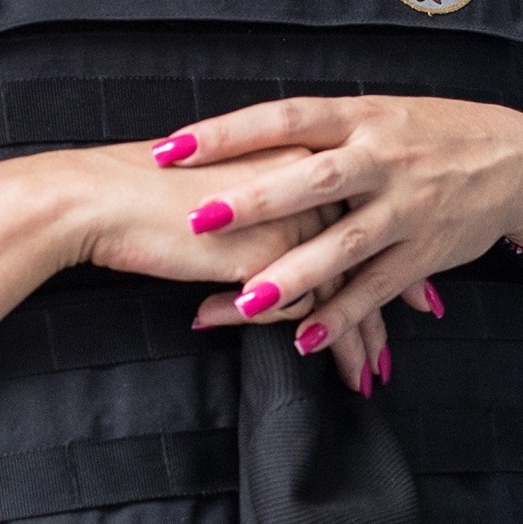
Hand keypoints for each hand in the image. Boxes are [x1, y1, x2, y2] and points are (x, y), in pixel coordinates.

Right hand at [46, 140, 389, 393]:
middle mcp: (307, 177)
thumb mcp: (224, 186)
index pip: (364, 199)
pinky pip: (307, 308)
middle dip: (397, 292)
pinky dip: (319, 341)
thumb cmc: (150, 191)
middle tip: (421, 322)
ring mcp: (292, 215)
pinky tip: (322, 364)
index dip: (394, 242)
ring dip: (358, 336)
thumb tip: (285, 230)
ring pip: (347, 283)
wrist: (101, 197)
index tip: (416, 281)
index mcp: (298, 149)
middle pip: (371, 241)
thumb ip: (264, 200)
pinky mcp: (268, 256)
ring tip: (366, 374)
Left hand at [152, 97, 522, 356]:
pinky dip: (342, 315)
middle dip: (256, 200)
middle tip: (200, 218)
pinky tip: (304, 338)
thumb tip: (238, 144)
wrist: (519, 161)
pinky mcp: (425, 254)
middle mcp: (383, 160)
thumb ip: (318, 134)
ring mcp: (406, 209)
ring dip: (295, 274)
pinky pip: (378, 289)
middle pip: (313, 179)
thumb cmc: (431, 134)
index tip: (172, 147)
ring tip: (245, 300)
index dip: (228, 132)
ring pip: (345, 243)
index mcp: (362, 118)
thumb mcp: (378, 116)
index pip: (286, 118)